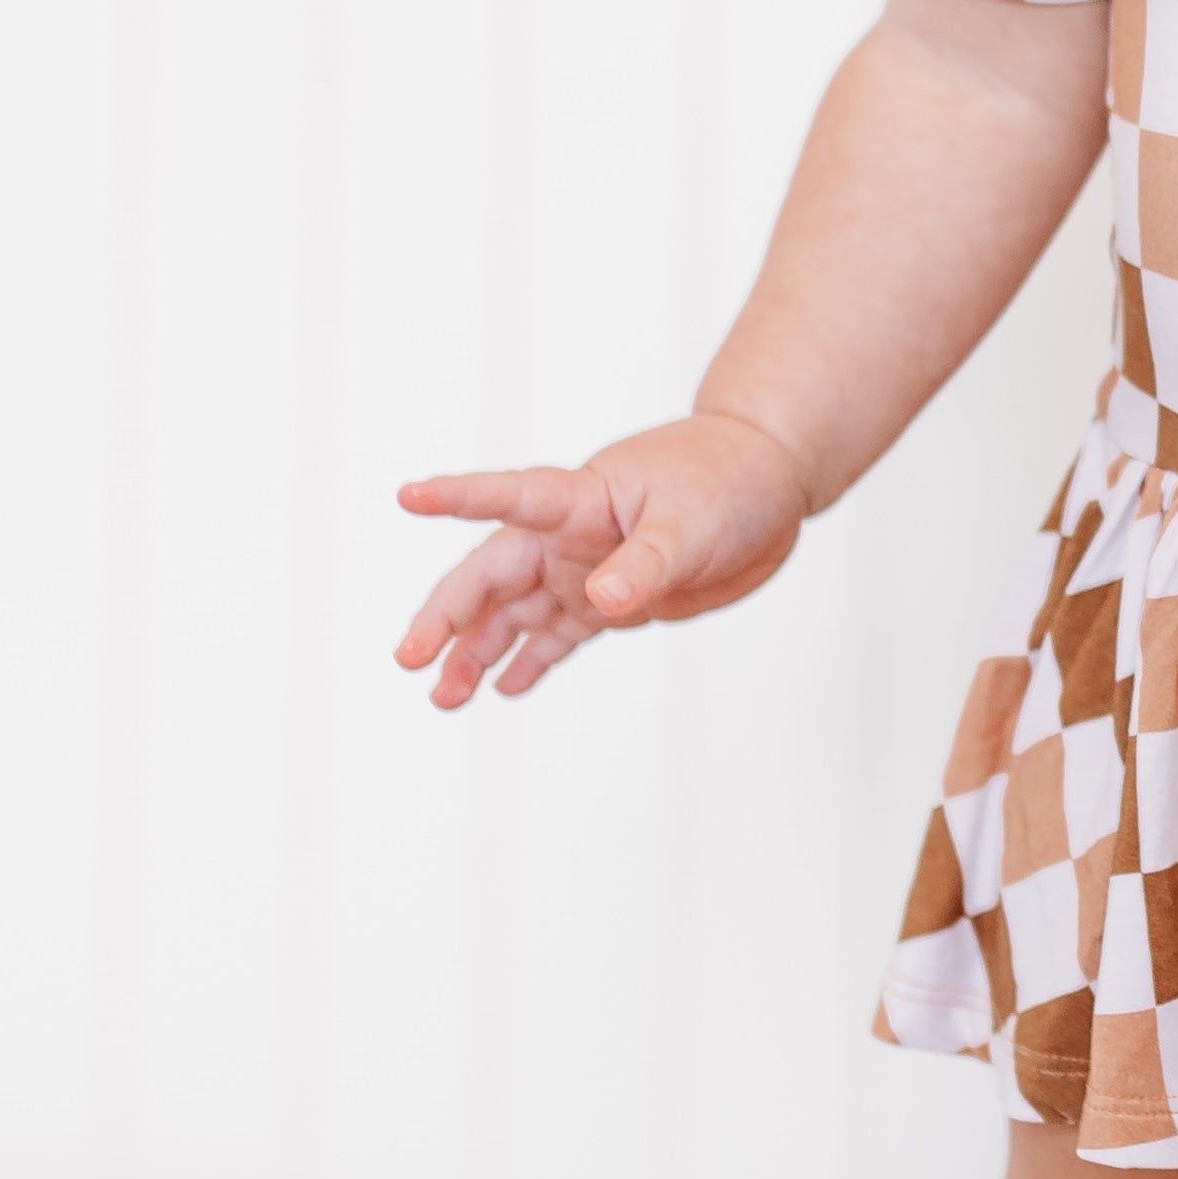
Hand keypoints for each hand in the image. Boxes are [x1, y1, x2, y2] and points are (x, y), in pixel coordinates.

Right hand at [392, 417, 807, 706]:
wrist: (770, 484)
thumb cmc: (728, 480)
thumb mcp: (690, 523)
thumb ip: (644, 564)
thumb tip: (599, 601)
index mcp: (580, 500)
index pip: (508, 497)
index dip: (458, 497)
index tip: (408, 496)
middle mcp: (569, 538)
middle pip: (492, 578)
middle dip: (446, 617)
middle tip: (408, 660)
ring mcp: (585, 570)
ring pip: (514, 615)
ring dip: (477, 652)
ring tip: (443, 697)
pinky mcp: (613, 601)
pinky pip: (558, 635)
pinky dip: (530, 661)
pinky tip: (502, 688)